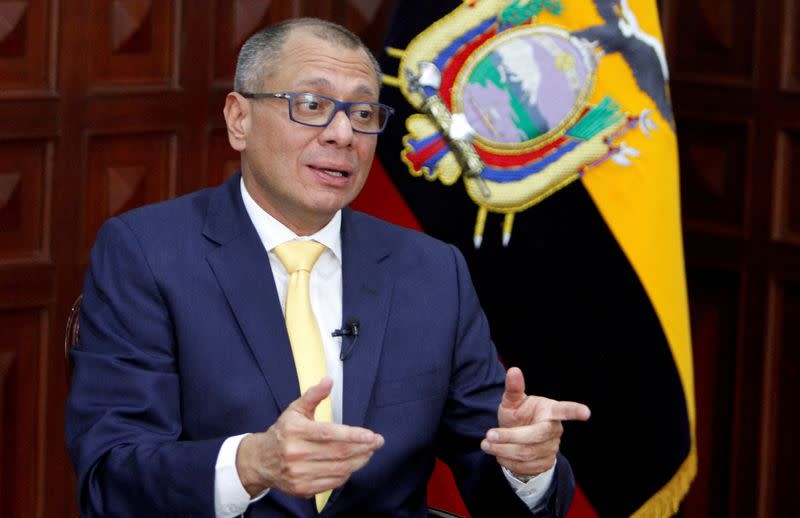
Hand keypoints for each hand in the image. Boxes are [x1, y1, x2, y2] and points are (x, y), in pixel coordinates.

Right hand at [236, 377, 383, 496]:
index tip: (371, 435)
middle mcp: (295, 453)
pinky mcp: (302, 488)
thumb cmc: (283, 432)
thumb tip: (328, 380)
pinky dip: (347, 474)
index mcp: (295, 431)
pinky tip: (353, 464)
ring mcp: (298, 473)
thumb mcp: (295, 410)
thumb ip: (314, 395)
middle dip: (363, 448)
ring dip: (359, 461)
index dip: (353, 435)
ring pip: (338, 469)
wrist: (261, 460)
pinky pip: (332, 483)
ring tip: (369, 452)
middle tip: (377, 442)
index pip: (329, 433)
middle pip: (338, 453)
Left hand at [481, 367, 589, 477]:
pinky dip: (506, 461)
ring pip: (526, 454)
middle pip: (534, 436)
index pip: (564, 410)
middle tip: (488, 435)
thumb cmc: (518, 416)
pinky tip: (498, 454)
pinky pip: (523, 466)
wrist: (516, 440)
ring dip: (502, 450)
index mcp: (550, 411)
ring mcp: (552, 448)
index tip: (586, 412)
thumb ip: (513, 388)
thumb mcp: (513, 401)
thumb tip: (513, 370)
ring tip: (486, 444)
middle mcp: (554, 430)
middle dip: (508, 437)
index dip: (574, 411)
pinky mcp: (545, 464)